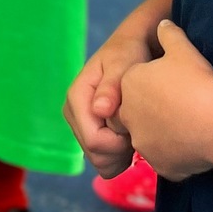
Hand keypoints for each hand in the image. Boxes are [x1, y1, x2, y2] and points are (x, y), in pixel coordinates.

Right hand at [65, 30, 156, 175]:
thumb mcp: (123, 63)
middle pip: (96, 155)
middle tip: (139, 125)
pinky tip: (131, 135)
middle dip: (121, 149)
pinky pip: (105, 161)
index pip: (94, 141)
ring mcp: (81, 125)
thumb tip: (99, 110)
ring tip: (135, 128)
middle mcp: (73, 114)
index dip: (119, 142)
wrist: (131, 49)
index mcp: (77, 98)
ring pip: (101, 162)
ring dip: (122, 153)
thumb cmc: (129, 53)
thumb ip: (111, 86)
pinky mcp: (90, 133)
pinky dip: (121, 155)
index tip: (137, 124)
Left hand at [113, 20, 212, 181]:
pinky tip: (195, 142)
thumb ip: (168, 34)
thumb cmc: (197, 81)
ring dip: (164, 134)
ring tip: (189, 125)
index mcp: (129, 85)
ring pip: (149, 139)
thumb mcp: (182, 48)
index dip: (150, 86)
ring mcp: (144, 144)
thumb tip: (163, 24)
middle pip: (135, 115)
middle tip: (177, 106)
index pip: (130, 87)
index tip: (169, 85)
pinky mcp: (161, 166)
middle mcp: (129, 117)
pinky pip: (166, 159)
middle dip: (151, 113)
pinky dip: (177, 154)